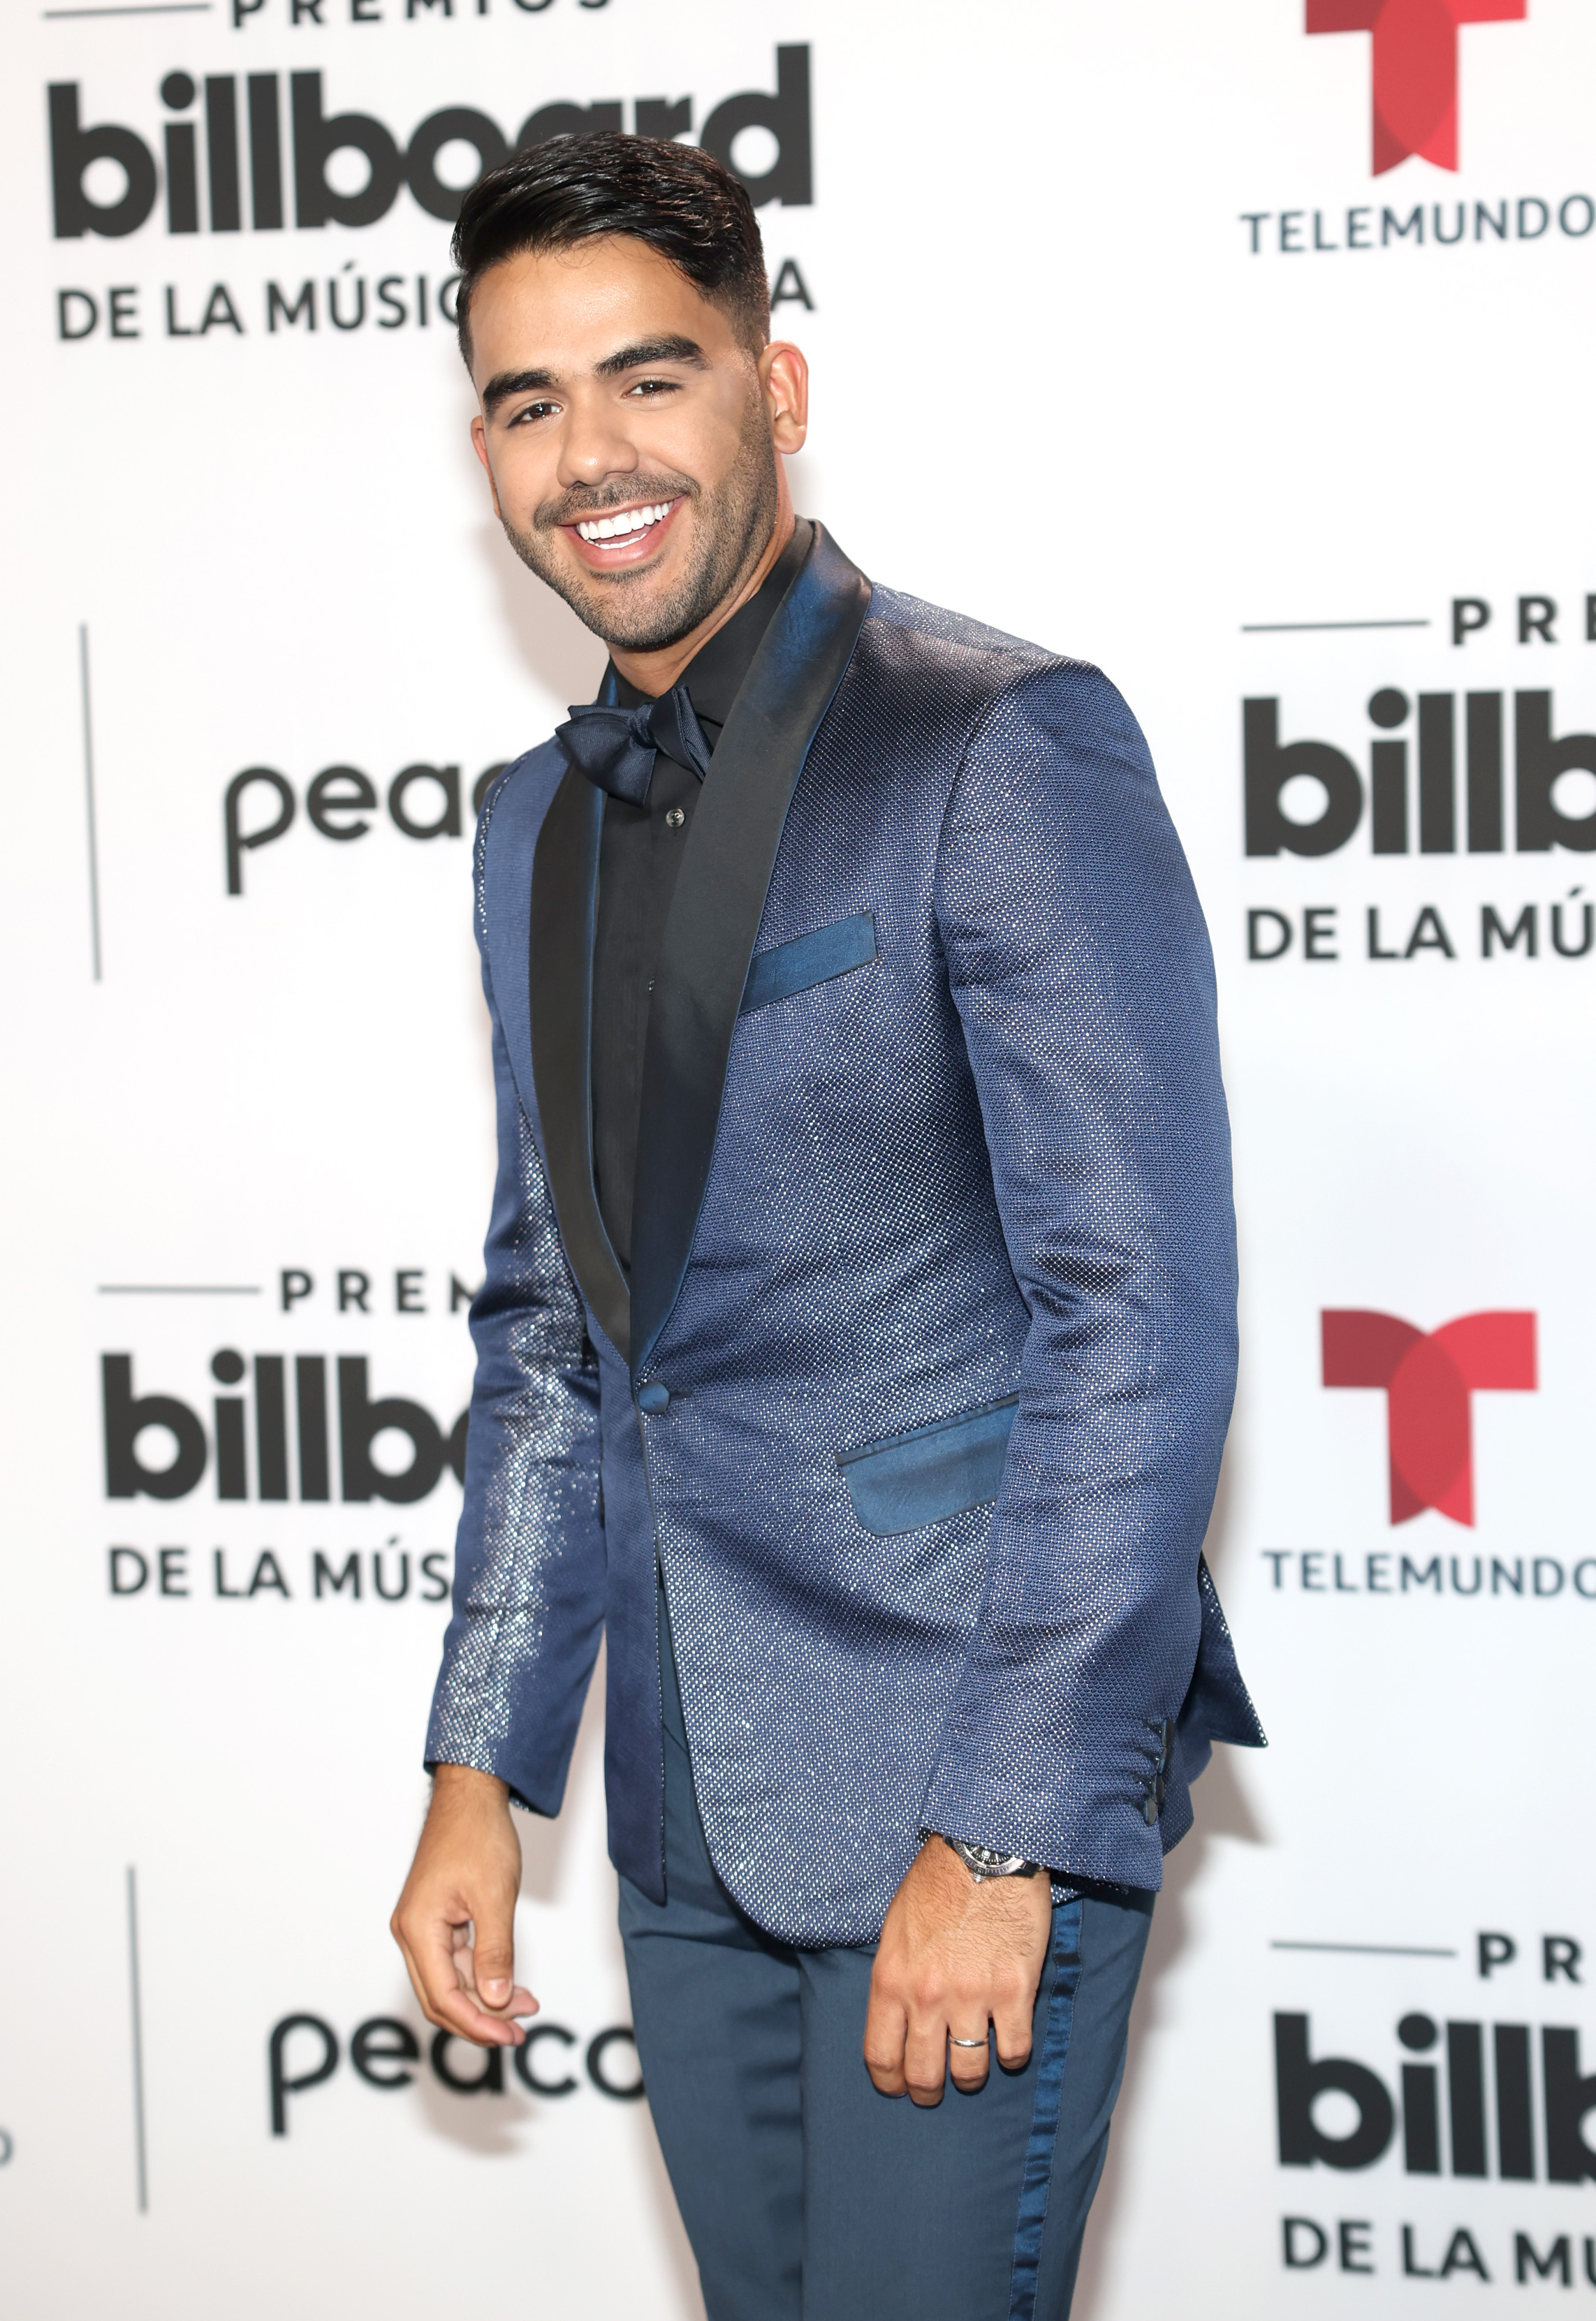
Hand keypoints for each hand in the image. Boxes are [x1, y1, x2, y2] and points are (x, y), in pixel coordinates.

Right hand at [390, 1764, 537, 2047]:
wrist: (471, 1794)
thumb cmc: (478, 1835)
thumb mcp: (494, 1896)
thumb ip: (494, 1952)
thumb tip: (498, 2000)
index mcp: (417, 1929)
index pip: (443, 1997)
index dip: (477, 2023)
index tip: (510, 2035)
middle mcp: (412, 1932)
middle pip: (440, 1998)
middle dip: (480, 2019)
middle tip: (519, 2032)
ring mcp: (422, 1926)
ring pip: (447, 1982)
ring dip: (483, 2000)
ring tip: (524, 2008)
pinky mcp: (436, 1919)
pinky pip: (453, 1961)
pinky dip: (480, 1976)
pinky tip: (508, 1985)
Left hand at [864, 1837, 1051, 2104]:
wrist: (985, 1850)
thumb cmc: (937, 1884)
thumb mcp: (895, 1930)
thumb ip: (895, 1979)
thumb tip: (897, 2021)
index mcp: (891, 1980)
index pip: (881, 2056)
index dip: (891, 2082)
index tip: (899, 2087)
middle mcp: (927, 1996)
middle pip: (924, 2075)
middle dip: (929, 2091)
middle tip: (937, 2089)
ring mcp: (972, 1996)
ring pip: (969, 2072)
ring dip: (972, 2075)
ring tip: (975, 2064)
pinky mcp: (1013, 1991)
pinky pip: (1014, 2050)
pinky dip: (1011, 2054)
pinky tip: (1008, 2039)